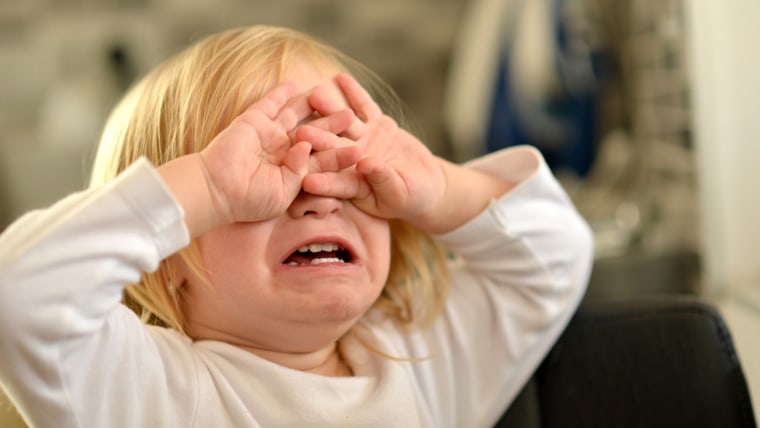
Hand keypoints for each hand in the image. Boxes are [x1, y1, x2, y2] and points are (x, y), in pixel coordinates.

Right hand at [198, 82, 357, 223]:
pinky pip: (270, 104)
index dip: (340, 155)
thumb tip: (308, 146)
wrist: (218, 190)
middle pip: (314, 134)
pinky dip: (281, 93)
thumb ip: (300, 171)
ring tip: (328, 93)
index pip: (322, 161)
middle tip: (350, 116)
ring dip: (312, 105)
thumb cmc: (251, 200)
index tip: (360, 151)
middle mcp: (283, 152)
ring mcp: (268, 135)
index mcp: (294, 172)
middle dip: (332, 125)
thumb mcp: (283, 193)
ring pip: (295, 116)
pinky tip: (294, 84)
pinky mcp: (253, 122)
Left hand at [297, 74, 446, 227]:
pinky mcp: (374, 124)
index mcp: (353, 185)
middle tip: (301, 131)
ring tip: (315, 94)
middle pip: (332, 149)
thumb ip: (382, 179)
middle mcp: (351, 161)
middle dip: (318, 139)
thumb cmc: (413, 197)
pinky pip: (363, 106)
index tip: (307, 180)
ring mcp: (362, 140)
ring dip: (328, 109)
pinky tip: (341, 78)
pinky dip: (353, 93)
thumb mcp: (400, 192)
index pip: (334, 183)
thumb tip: (364, 164)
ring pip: (343, 123)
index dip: (322, 182)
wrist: (426, 182)